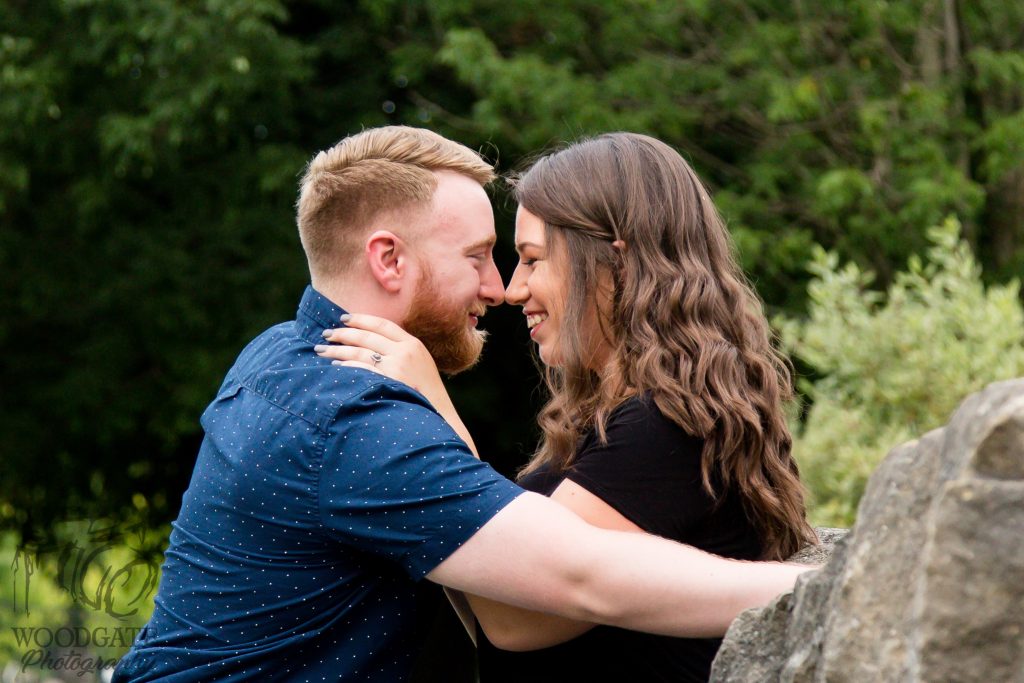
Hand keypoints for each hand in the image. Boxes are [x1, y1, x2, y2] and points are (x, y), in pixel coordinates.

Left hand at [317, 313, 441, 397]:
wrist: (440, 415)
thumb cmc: (427, 393)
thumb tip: (376, 345)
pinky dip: (345, 366)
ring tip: (321, 350)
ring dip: (337, 350)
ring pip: (359, 351)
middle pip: (367, 336)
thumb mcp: (421, 365)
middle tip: (326, 334)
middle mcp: (405, 352)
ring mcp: (396, 367)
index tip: (344, 318)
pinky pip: (360, 369)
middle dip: (343, 333)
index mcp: (413, 344)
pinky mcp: (388, 381)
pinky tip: (335, 367)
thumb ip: (403, 352)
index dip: (361, 319)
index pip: (383, 324)